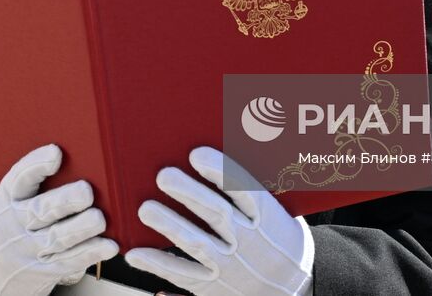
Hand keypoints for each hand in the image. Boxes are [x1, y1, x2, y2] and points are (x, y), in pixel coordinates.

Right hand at [0, 143, 118, 295]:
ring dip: (80, 228)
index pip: (20, 178)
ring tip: (98, 219)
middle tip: (86, 192)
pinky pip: (68, 262)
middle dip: (64, 200)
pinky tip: (107, 246)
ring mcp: (28, 249)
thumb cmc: (15, 224)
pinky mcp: (43, 271)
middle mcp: (15, 223)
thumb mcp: (13, 201)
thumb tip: (82, 157)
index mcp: (8, 198)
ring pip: (56, 238)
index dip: (36, 165)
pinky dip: (89, 253)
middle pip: (39, 210)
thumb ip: (38, 183)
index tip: (56, 153)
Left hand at [124, 147, 313, 295]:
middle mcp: (250, 242)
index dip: (220, 171)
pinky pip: (183, 275)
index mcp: (268, 218)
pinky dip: (158, 264)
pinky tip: (136, 253)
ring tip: (146, 209)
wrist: (294, 288)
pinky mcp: (215, 286)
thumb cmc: (280, 240)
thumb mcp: (280, 214)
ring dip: (170, 226)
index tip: (197, 155)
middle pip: (217, 214)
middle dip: (189, 193)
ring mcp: (232, 266)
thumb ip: (254, 190)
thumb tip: (226, 150)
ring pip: (197, 244)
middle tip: (164, 175)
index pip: (245, 190)